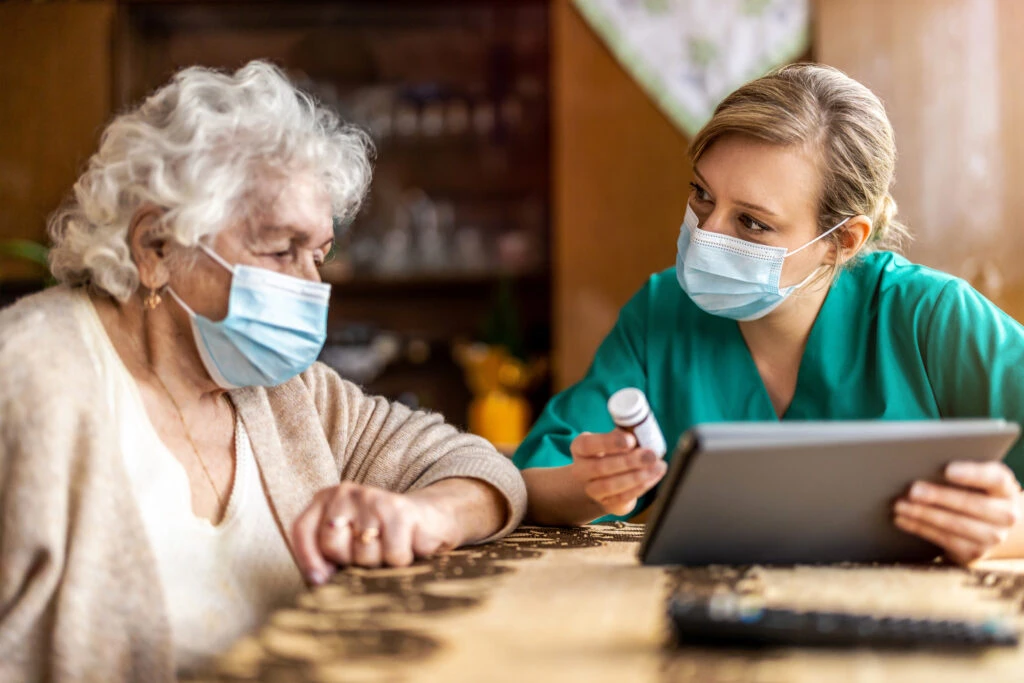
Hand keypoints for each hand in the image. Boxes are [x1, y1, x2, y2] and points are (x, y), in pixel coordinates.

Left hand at [292, 482, 457, 583]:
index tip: (321, 581)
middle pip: (331, 545)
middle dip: (350, 562)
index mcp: (327, 498)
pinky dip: (402, 561)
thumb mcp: (348, 543)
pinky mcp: (400, 510)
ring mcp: (373, 498)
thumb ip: (325, 558)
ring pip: (363, 554)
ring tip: (389, 549)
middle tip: (368, 556)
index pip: (302, 529)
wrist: (432, 517)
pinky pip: (393, 555)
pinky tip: (407, 546)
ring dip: (379, 564)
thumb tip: (317, 582)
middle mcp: (346, 492)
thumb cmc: (383, 538)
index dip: (307, 560)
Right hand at [570, 429, 667, 516]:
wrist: (605, 479)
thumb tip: (642, 434)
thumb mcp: (615, 439)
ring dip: (637, 476)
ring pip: (610, 485)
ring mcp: (591, 489)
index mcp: (580, 448)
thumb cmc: (613, 452)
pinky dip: (641, 487)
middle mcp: (581, 470)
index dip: (609, 442)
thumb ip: (625, 434)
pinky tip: (654, 476)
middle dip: (629, 461)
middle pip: (600, 467)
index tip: (631, 440)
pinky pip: (622, 497)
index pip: (588, 445)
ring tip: (658, 466)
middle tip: (651, 455)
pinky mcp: (606, 503)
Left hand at [893, 461, 1021, 564]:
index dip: (972, 474)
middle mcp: (1006, 515)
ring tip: (900, 505)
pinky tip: (902, 520)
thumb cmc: (973, 492)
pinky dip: (920, 528)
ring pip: (955, 525)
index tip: (948, 470)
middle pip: (971, 504)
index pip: (994, 478)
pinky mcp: (974, 552)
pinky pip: (944, 539)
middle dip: (938, 497)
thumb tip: (921, 466)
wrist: (988, 525)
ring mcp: (993, 537)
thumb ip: (958, 472)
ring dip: (923, 515)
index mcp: (1005, 488)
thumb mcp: (975, 480)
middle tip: (913, 490)